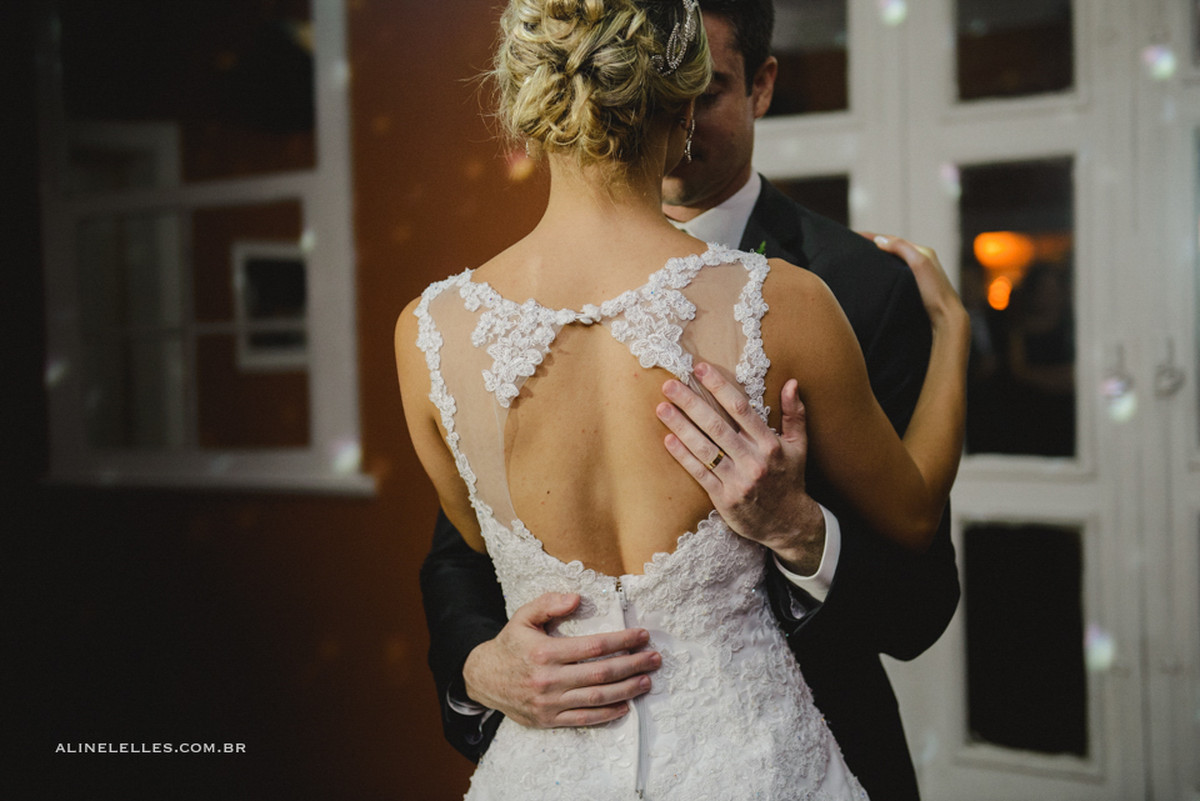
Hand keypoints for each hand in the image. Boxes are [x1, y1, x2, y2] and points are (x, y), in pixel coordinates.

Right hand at [462, 592, 660, 727]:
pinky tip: (625, 705)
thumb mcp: (523, 616)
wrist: (483, 678)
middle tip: (654, 659)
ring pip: (596, 698)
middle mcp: (548, 679)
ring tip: (646, 681)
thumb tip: (577, 599)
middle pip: (600, 674)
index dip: (621, 641)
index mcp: (544, 652)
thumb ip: (549, 604)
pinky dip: (606, 714)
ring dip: (626, 690)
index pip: (593, 647)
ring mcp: (549, 703)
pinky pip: (583, 719)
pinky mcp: (548, 719)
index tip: (642, 636)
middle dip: (632, 665)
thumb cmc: (510, 644)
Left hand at [656, 362, 825, 573]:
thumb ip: (795, 414)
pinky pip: (700, 473)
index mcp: (770, 444)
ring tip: (662, 408)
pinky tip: (668, 439)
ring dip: (681, 427)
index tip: (699, 369)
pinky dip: (683, 456)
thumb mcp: (799, 446)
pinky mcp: (724, 499)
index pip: (741, 409)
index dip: (719, 387)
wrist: (788, 524)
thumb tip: (792, 382)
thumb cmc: (790, 479)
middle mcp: (754, 460)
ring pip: (705, 449)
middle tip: (669, 385)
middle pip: (717, 426)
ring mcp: (738, 480)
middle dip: (691, 403)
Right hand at [861, 233, 965, 330]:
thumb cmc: (935, 291)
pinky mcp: (916, 288)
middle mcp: (922, 261)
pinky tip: (878, 277)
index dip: (874, 237)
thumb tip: (879, 240)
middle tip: (855, 246)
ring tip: (863, 260)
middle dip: (875, 246)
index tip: (855, 235)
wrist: (946, 318)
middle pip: (894, 249)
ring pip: (895, 262)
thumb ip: (901, 248)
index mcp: (923, 252)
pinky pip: (896, 274)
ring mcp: (919, 275)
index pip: (894, 240)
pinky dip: (885, 271)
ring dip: (880, 259)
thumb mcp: (919, 263)